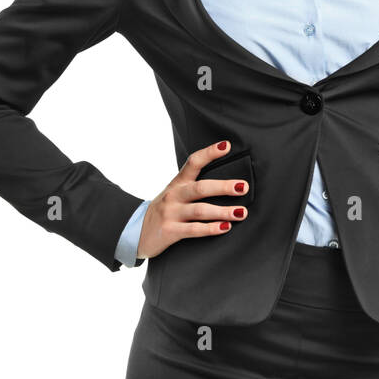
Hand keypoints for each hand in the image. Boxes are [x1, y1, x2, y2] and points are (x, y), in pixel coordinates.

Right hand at [136, 140, 248, 261]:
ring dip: (223, 211)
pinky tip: (225, 228)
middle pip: (201, 188)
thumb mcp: (175, 194)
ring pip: (200, 210)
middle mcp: (174, 195)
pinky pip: (193, 230)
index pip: (193, 162)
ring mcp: (171, 213)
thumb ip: (194, 187)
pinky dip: (211, 229)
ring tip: (241, 212)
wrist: (135, 233)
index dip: (210, 153)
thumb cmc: (164, 211)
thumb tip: (228, 183)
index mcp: (177, 183)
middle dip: (224, 187)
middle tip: (243, 187)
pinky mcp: (169, 231)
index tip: (226, 146)